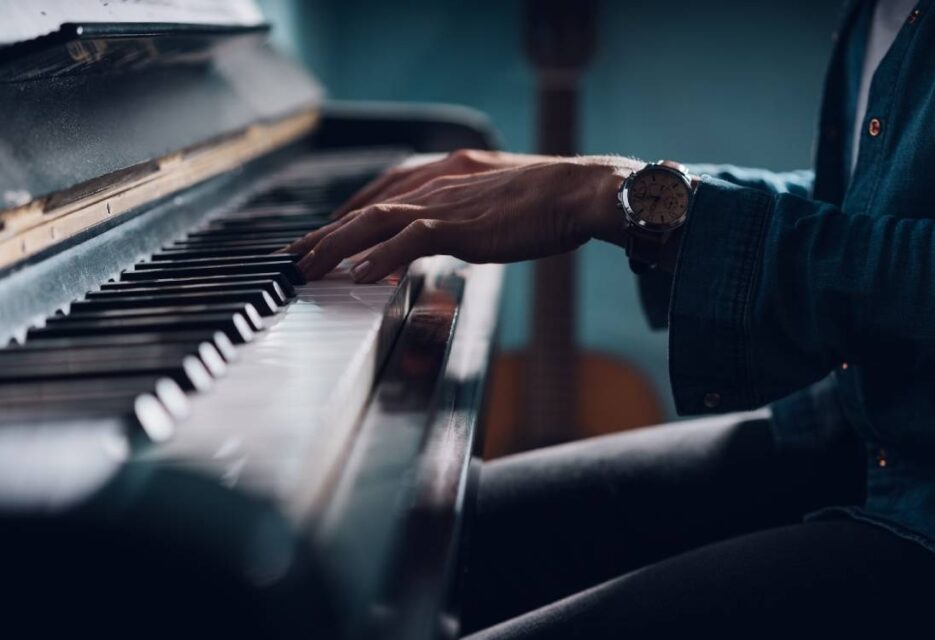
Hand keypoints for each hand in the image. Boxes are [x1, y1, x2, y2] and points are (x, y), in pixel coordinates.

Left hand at [287, 150, 643, 281]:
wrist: (581, 192)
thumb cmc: (552, 201)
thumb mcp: (500, 200)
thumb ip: (470, 213)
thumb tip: (453, 236)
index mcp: (451, 170)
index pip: (386, 189)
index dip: (353, 211)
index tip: (330, 231)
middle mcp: (441, 179)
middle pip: (370, 203)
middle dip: (330, 230)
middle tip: (300, 254)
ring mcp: (448, 200)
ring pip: (377, 218)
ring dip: (338, 244)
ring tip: (311, 266)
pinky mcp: (460, 224)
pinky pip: (408, 239)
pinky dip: (379, 256)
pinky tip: (358, 274)